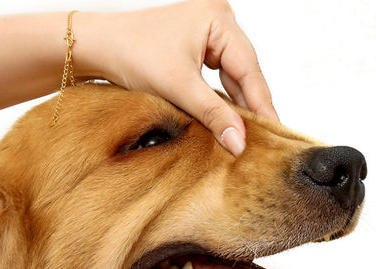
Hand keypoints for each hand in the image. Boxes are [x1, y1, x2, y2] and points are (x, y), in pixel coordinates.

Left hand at [75, 0, 277, 155]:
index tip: (274, 130)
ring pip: (231, 75)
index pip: (248, 68)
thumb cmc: (133, 54)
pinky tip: (228, 116)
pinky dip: (222, 97)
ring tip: (248, 131)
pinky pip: (217, 75)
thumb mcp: (179, 87)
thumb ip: (213, 114)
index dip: (262, 103)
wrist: (101, 48)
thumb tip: (239, 142)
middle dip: (250, 105)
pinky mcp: (197, 47)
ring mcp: (208, 33)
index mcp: (218, 19)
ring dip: (237, 103)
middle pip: (243, 71)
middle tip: (264, 137)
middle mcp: (218, 21)